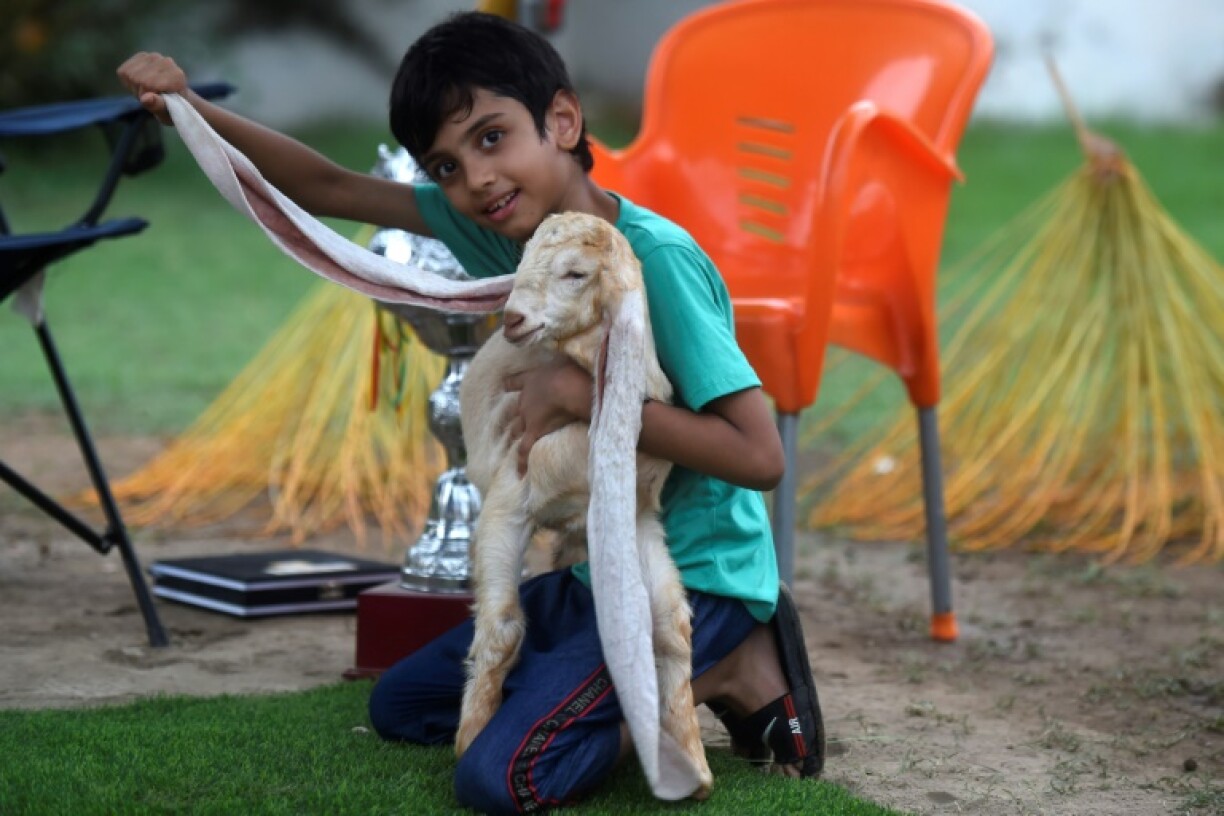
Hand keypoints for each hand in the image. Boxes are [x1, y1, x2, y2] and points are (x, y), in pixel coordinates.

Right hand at [116, 52, 188, 124]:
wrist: (174, 98)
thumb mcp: (165, 111)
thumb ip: (157, 105)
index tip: (155, 100)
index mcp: (176, 76)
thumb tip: (146, 98)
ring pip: (128, 73)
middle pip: (136, 78)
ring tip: (146, 90)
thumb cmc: (171, 107)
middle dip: (139, 91)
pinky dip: (127, 80)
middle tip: (150, 96)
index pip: (147, 84)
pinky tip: (139, 83)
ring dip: (133, 86)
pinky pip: (123, 71)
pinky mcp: (142, 56)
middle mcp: (166, 62)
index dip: (145, 96)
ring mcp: (154, 57)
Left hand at [504, 358, 592, 476]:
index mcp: (533, 378)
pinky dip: (522, 462)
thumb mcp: (571, 359)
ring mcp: (528, 414)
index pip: (517, 381)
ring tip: (518, 444)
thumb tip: (596, 357)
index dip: (512, 384)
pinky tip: (521, 474)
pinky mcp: (533, 430)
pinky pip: (524, 449)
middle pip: (519, 407)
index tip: (506, 385)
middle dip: (519, 413)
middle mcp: (526, 397)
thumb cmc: (572, 368)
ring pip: (519, 427)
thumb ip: (577, 361)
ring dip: (519, 434)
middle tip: (519, 419)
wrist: (566, 384)